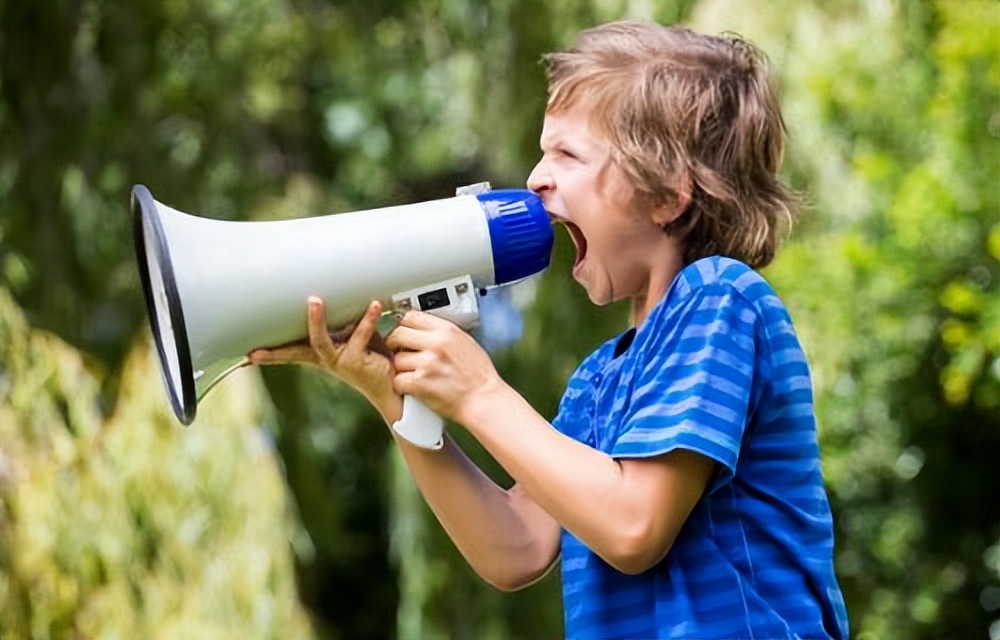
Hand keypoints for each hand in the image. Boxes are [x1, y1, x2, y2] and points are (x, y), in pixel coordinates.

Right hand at [247, 297, 402, 422]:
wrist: (393, 384)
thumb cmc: (373, 356)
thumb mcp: (354, 334)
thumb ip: (345, 318)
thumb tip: (341, 291)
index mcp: (321, 354)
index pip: (291, 352)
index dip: (270, 353)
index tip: (249, 354)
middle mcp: (326, 359)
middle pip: (295, 349)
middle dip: (278, 343)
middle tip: (260, 329)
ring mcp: (340, 361)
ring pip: (320, 341)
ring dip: (316, 321)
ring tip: (314, 301)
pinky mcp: (358, 361)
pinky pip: (360, 336)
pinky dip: (367, 319)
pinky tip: (373, 305)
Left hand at [386, 310, 503, 424]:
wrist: (484, 399)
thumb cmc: (479, 376)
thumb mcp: (466, 342)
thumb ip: (444, 334)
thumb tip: (425, 330)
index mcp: (447, 330)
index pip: (411, 317)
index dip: (404, 326)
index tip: (403, 333)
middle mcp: (436, 343)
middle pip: (398, 334)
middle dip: (395, 345)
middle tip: (399, 353)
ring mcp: (427, 363)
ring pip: (396, 359)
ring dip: (400, 367)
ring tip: (411, 373)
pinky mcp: (420, 383)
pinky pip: (398, 380)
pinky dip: (401, 385)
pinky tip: (411, 387)